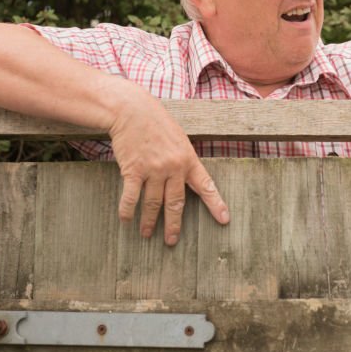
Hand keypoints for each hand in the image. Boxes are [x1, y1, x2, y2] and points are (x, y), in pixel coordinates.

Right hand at [109, 95, 229, 244]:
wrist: (133, 111)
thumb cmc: (156, 123)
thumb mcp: (178, 139)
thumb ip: (183, 160)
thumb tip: (186, 179)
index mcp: (188, 159)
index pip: (206, 186)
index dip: (216, 204)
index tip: (224, 220)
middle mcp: (174, 167)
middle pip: (175, 203)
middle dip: (173, 225)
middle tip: (171, 240)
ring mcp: (154, 169)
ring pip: (153, 203)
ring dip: (149, 221)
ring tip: (147, 234)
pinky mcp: (134, 170)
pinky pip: (132, 197)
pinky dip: (128, 210)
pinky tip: (127, 219)